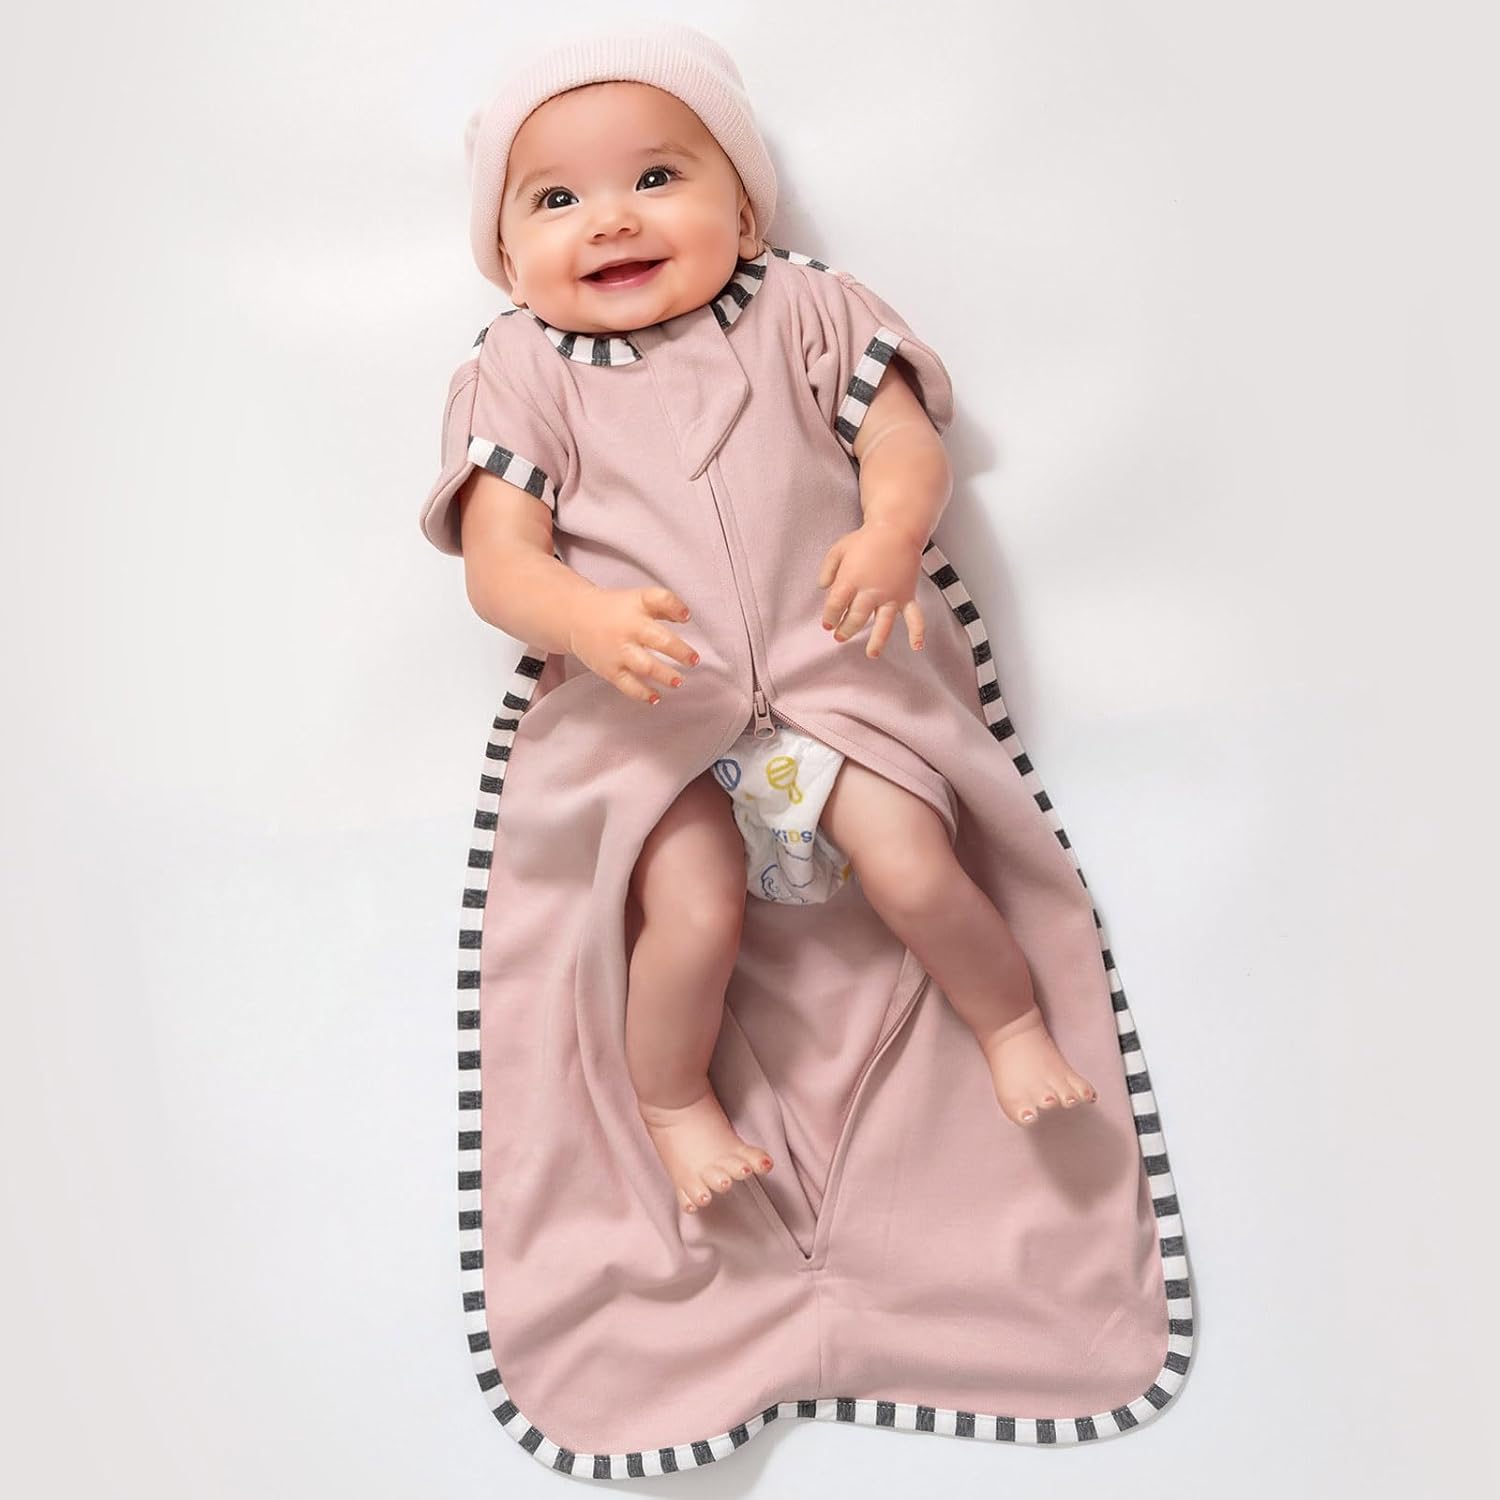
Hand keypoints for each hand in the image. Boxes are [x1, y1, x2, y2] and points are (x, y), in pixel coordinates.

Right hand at [568, 585, 698, 704]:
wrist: (576, 618)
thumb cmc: (615, 610)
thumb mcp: (639, 600)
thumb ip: (664, 606)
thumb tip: (685, 617)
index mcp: (638, 606)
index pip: (659, 600)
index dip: (676, 607)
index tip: (686, 617)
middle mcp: (629, 628)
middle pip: (658, 639)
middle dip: (680, 652)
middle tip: (693, 660)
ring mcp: (619, 650)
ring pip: (645, 666)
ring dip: (665, 676)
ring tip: (679, 681)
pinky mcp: (610, 669)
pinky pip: (628, 685)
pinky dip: (643, 693)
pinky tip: (656, 697)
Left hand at [816, 521, 925, 657]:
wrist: (897, 528)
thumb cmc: (867, 538)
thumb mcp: (838, 548)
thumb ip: (827, 568)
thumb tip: (822, 587)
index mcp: (851, 581)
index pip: (835, 606)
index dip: (829, 617)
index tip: (827, 624)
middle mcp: (870, 592)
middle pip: (855, 619)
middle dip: (845, 630)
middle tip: (840, 636)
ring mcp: (890, 596)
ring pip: (882, 625)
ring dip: (876, 641)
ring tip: (871, 654)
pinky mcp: (907, 595)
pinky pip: (914, 617)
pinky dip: (917, 632)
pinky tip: (916, 646)